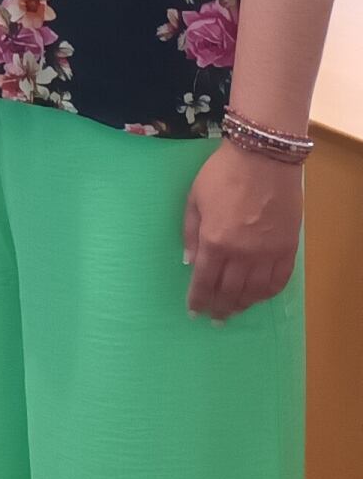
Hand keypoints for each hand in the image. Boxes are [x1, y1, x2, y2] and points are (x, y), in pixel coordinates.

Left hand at [185, 144, 302, 319]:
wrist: (263, 159)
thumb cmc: (221, 175)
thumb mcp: (194, 200)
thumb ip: (191, 234)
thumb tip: (190, 263)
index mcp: (215, 241)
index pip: (205, 281)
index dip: (199, 299)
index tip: (194, 311)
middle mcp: (242, 254)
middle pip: (230, 291)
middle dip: (220, 307)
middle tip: (214, 318)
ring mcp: (268, 253)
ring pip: (255, 290)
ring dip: (243, 304)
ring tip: (234, 311)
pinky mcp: (288, 249)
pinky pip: (279, 280)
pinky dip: (267, 292)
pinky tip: (259, 297)